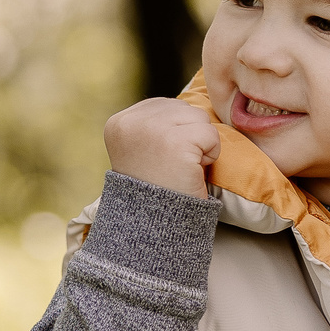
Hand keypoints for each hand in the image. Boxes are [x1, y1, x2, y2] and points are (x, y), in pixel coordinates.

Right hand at [104, 98, 219, 199]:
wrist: (156, 225)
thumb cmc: (155, 189)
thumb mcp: (140, 148)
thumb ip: (154, 123)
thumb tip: (186, 105)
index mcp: (118, 122)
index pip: (164, 105)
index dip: (174, 132)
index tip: (160, 159)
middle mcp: (131, 122)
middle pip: (183, 108)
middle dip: (188, 135)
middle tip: (173, 165)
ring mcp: (153, 130)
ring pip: (200, 118)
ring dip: (201, 144)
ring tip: (182, 167)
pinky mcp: (176, 142)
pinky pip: (211, 135)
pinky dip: (211, 154)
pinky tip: (192, 171)